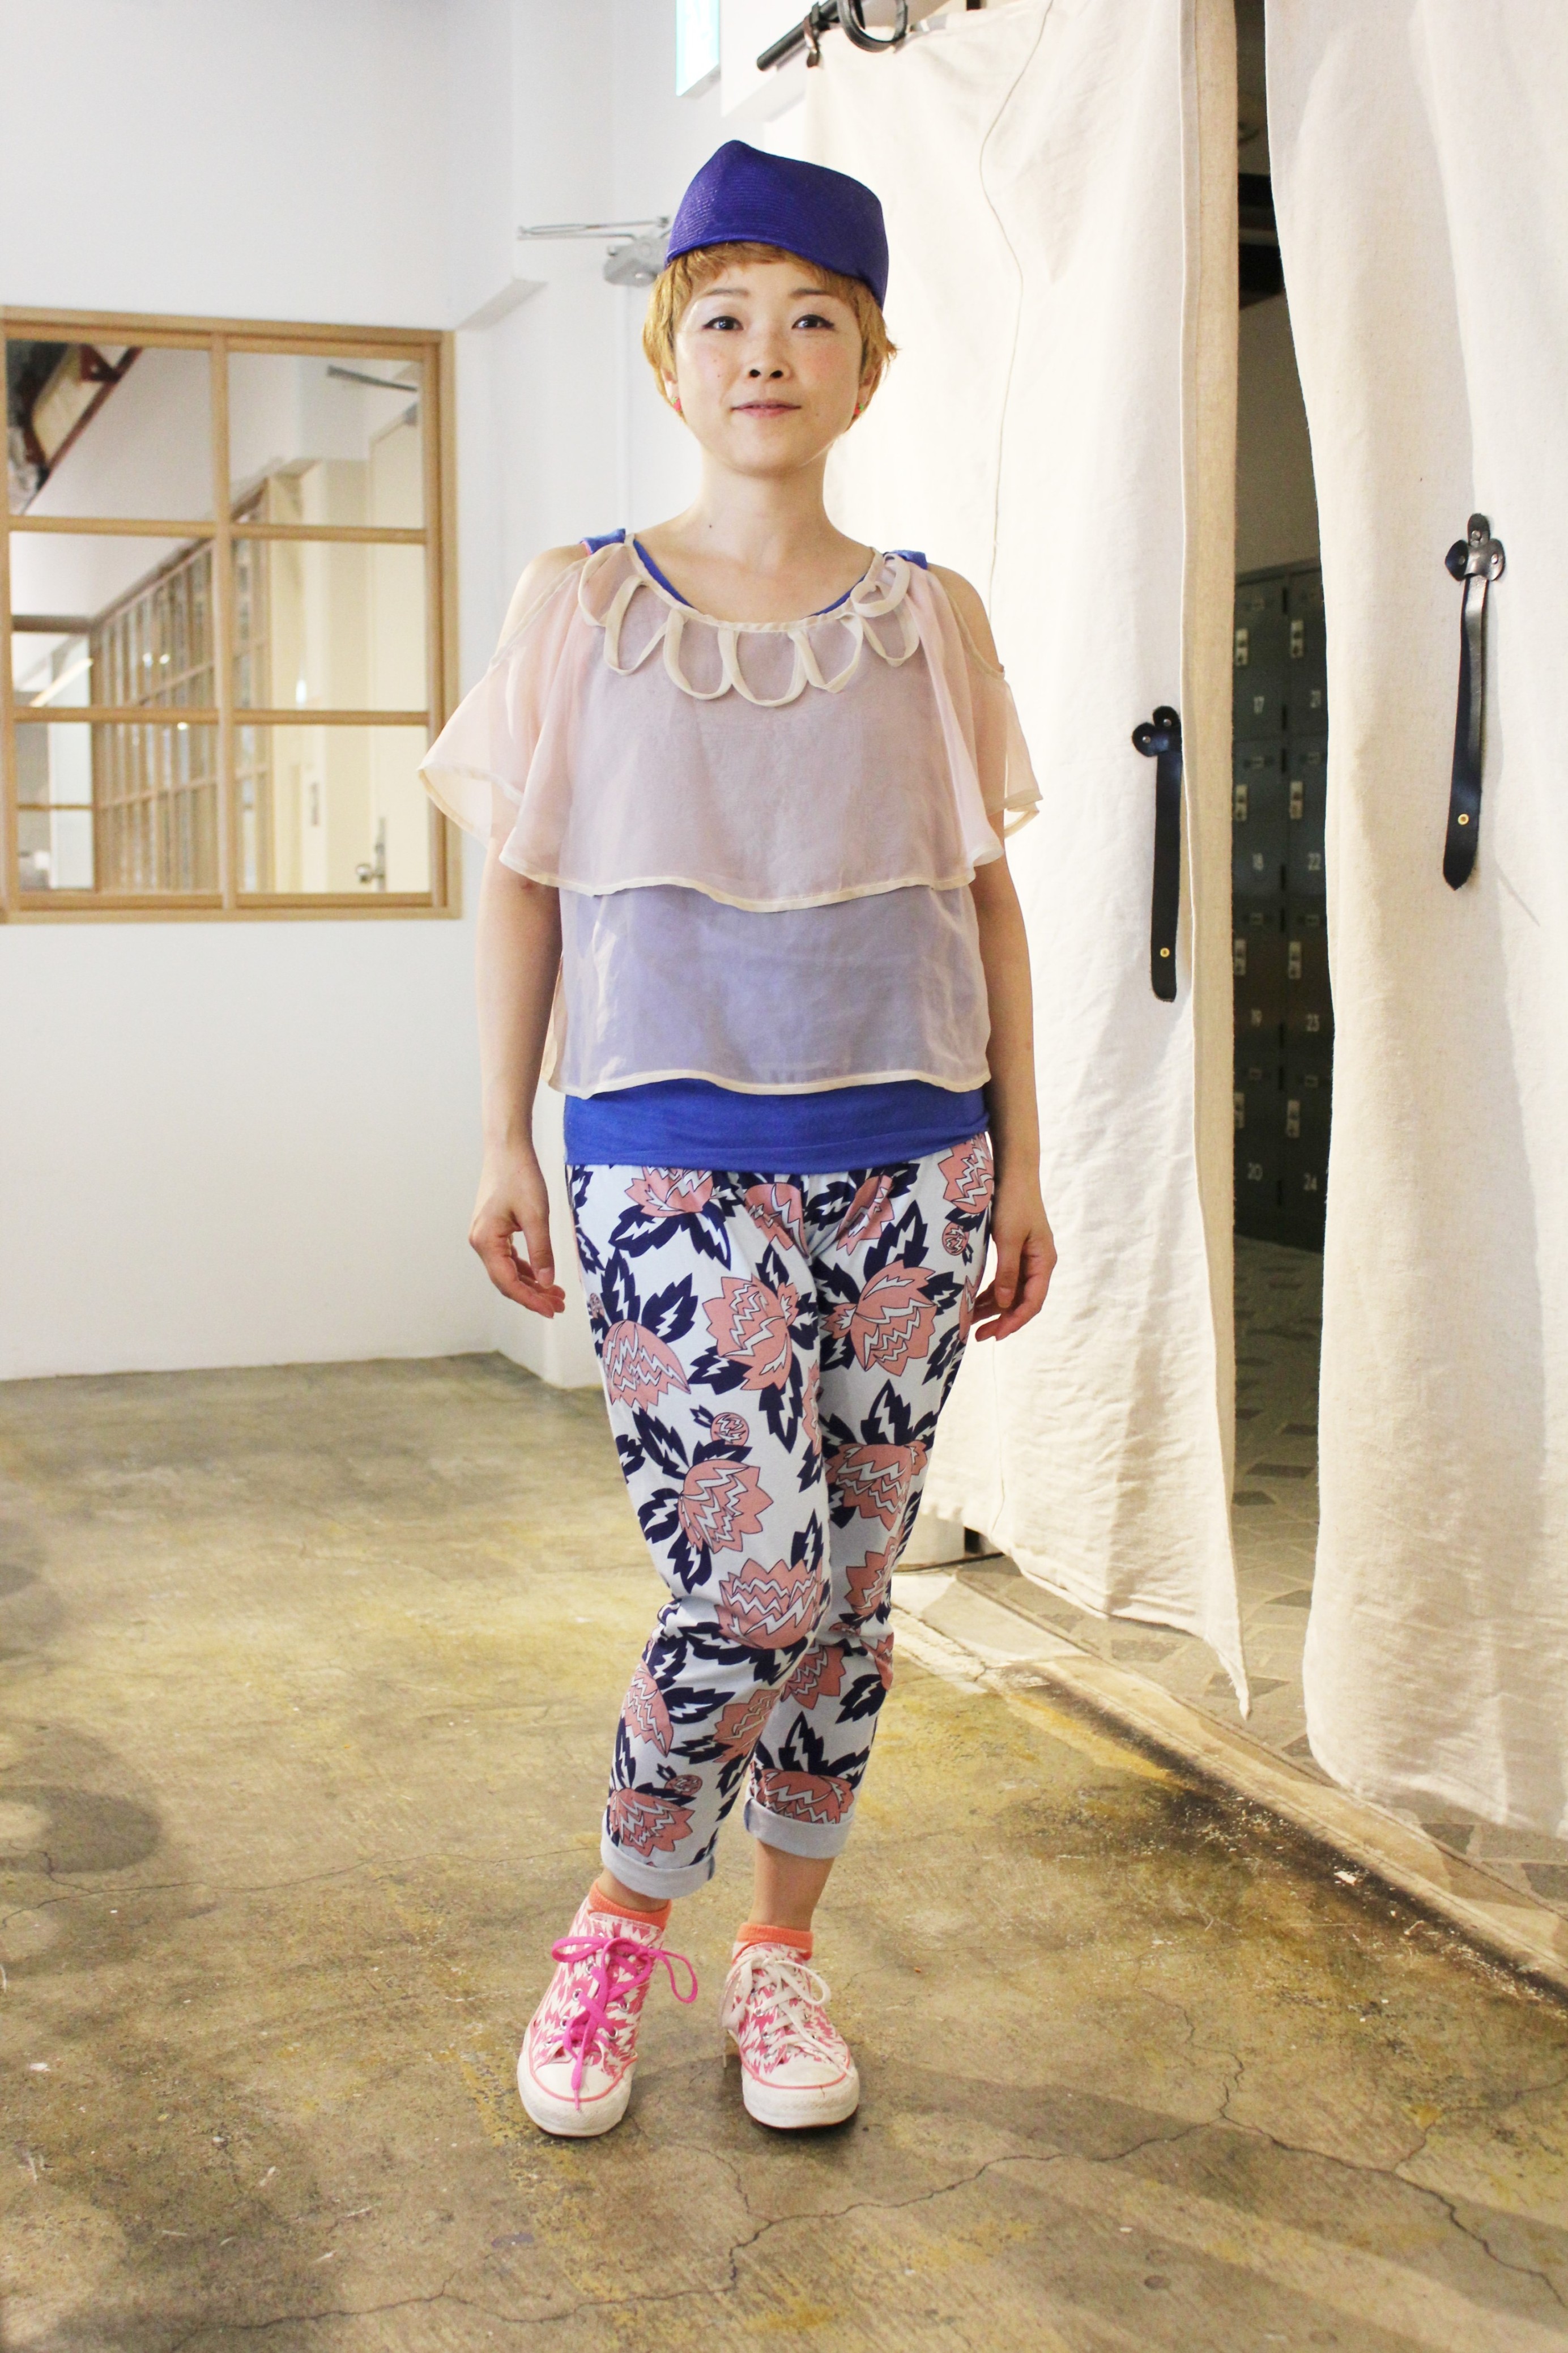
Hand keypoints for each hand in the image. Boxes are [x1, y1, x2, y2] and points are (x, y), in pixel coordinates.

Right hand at [470, 1145, 566, 1316]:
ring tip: (556, 1295)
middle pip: (506, 1281)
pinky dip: (526, 1269)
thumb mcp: (536, 1216)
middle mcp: (481, 1242)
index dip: (530, 1300)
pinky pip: (509, 1258)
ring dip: (531, 1284)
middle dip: (533, 1295)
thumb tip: (547, 1282)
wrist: (507, 1148)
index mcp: (486, 1241)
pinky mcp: (494, 1230)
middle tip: (558, 1306)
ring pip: (508, 1271)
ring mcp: (486, 1236)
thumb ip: (542, 1251)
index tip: (551, 1311)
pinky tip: (543, 1276)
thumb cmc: (520, 1176)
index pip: (508, 1283)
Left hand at [973, 1176, 1055, 1342]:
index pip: (1032, 1301)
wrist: (1013, 1172)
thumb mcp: (1008, 1238)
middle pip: (1022, 1301)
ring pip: (1011, 1292)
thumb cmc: (1013, 1202)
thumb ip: (1007, 1272)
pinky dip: (990, 1292)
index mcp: (1044, 1262)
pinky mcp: (1015, 1251)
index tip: (996, 1336)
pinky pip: (1004, 1279)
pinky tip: (975, 1302)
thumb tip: (1004, 1304)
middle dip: (1001, 1320)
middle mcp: (1038, 1263)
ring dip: (993, 1308)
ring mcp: (1027, 1258)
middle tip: (979, 1337)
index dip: (1014, 1321)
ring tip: (970, 1324)